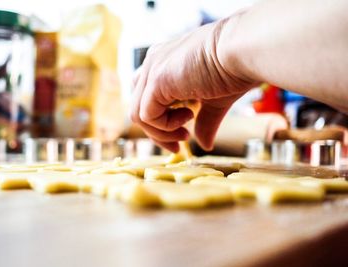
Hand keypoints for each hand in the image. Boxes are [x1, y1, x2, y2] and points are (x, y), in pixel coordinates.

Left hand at [131, 20, 257, 152]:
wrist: (244, 51)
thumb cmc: (235, 69)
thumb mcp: (215, 101)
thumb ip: (204, 121)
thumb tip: (205, 145)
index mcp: (165, 64)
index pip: (147, 98)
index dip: (161, 123)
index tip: (184, 137)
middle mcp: (154, 63)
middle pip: (138, 107)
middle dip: (157, 133)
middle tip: (179, 145)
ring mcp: (152, 70)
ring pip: (137, 114)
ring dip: (161, 133)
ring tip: (186, 134)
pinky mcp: (156, 80)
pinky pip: (146, 115)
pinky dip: (164, 127)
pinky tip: (188, 118)